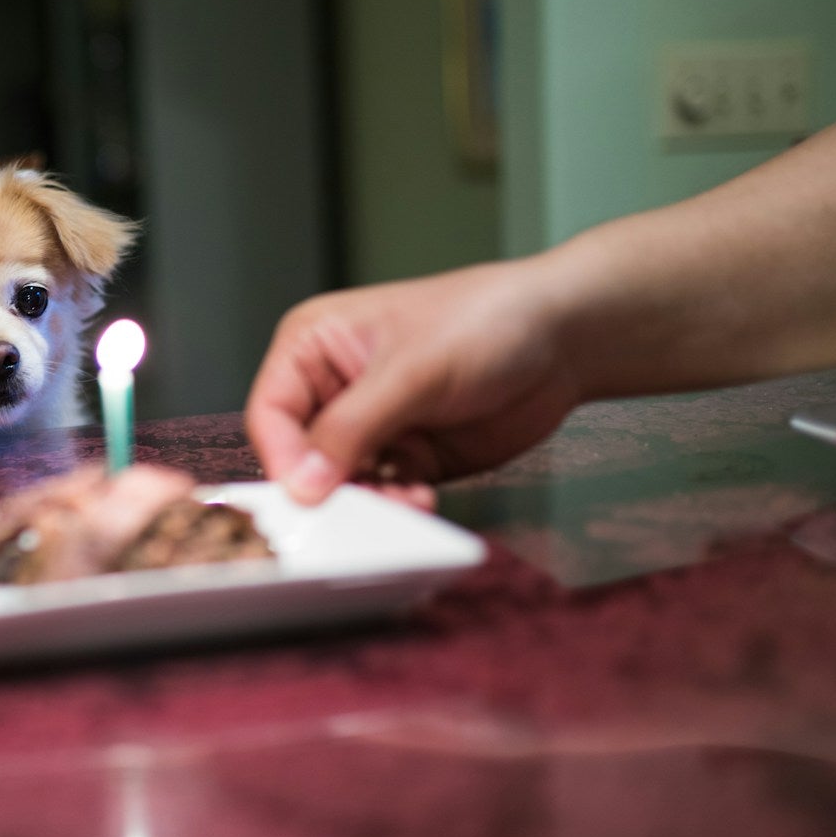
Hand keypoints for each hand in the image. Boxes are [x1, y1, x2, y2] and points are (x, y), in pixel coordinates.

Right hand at [245, 260, 583, 504]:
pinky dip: (396, 505)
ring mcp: (370, 426)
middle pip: (301, 456)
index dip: (283, 457)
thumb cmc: (482, 323)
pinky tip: (422, 499)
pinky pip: (382, 494)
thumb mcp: (410, 372)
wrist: (564, 338)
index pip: (271, 413)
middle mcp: (331, 389)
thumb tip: (300, 485)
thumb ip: (350, 429)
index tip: (305, 497)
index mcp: (312, 347)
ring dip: (367, 502)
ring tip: (405, 502)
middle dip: (329, 487)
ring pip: (341, 483)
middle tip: (356, 514)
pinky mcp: (406, 455)